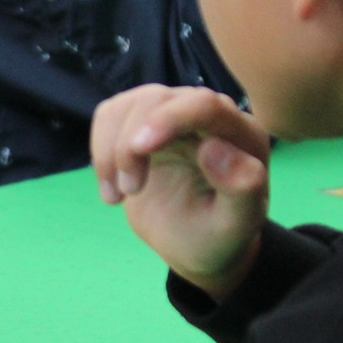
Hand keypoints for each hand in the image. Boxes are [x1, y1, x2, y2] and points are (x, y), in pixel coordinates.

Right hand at [91, 85, 270, 297]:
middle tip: (129, 191)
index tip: (140, 148)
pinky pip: (110, 115)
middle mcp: (206, 114)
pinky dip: (100, 151)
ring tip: (118, 196)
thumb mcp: (237, 225)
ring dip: (111, 149)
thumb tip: (214, 148)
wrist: (193, 243)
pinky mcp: (140, 122)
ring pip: (128, 105)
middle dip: (130, 143)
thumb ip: (242, 189)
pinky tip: (111, 187)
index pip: (204, 105)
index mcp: (239, 133)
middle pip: (157, 99)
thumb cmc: (219, 234)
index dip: (170, 118)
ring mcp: (170, 114)